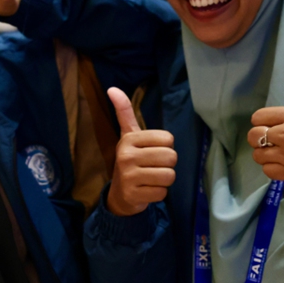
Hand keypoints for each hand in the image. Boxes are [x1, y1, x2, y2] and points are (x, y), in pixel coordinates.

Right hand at [106, 87, 175, 215]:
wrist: (119, 194)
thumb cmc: (130, 160)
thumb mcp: (128, 135)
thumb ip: (125, 112)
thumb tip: (112, 88)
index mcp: (129, 139)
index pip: (168, 139)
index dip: (166, 147)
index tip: (152, 151)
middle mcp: (126, 156)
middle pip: (171, 157)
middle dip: (167, 164)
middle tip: (154, 166)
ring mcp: (129, 176)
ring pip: (169, 176)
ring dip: (164, 180)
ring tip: (151, 178)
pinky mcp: (133, 195)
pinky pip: (162, 192)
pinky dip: (159, 193)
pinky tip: (147, 190)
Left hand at [247, 59, 283, 187]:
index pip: (258, 117)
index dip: (263, 122)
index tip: (276, 126)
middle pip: (253, 135)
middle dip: (260, 139)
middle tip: (274, 141)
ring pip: (257, 154)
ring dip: (266, 155)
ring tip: (280, 153)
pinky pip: (265, 170)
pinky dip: (272, 169)